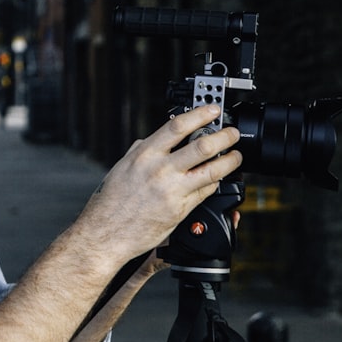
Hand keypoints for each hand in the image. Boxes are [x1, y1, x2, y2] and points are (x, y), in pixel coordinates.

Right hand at [79, 105, 242, 263]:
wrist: (106, 232)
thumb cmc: (111, 201)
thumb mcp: (122, 167)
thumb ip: (142, 150)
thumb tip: (159, 136)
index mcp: (144, 155)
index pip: (177, 127)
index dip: (200, 115)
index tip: (212, 110)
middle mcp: (159, 170)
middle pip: (202, 146)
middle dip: (224, 136)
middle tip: (232, 133)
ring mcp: (172, 191)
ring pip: (212, 170)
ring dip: (230, 161)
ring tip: (236, 156)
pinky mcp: (180, 210)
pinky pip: (205, 192)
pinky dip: (214, 182)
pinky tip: (217, 178)